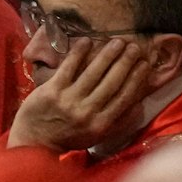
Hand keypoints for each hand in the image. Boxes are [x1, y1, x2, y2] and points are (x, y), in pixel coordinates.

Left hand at [6, 37, 152, 151]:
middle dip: (126, 62)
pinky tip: (87, 40)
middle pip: (112, 82)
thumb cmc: (70, 137)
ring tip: (117, 41)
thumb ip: (119, 121)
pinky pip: (68, 68)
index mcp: (101, 124)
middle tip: (135, 47)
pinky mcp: (52, 90)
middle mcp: (87, 112)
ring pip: (93, 73)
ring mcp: (69, 100)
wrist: (36, 141)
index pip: (125, 97)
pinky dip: (79, 53)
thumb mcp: (98, 135)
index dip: (137, 78)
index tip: (145, 64)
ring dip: (107, 54)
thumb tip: (140, 103)